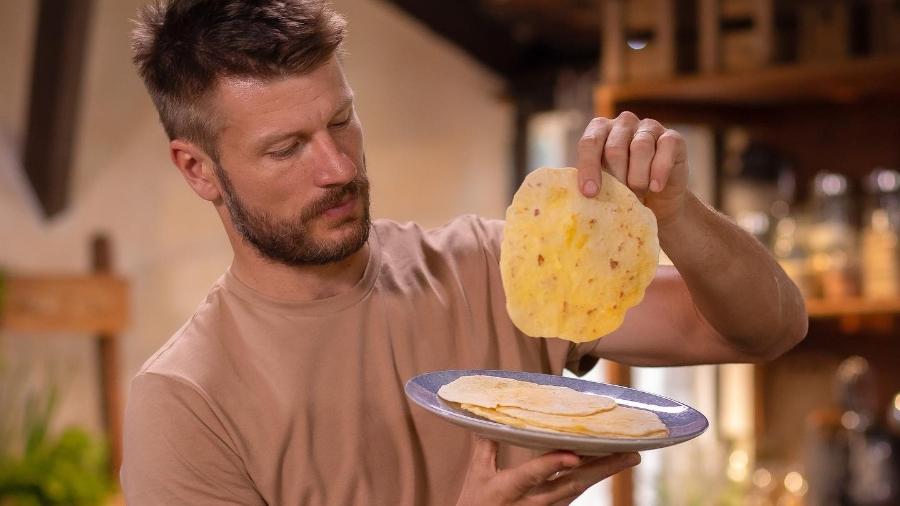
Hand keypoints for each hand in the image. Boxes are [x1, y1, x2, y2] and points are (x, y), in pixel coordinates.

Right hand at [456, 437, 639, 505]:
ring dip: (602, 472)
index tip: (574, 455)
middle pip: (570, 485)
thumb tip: (489, 414)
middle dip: (601, 469)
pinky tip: (606, 464)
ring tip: (627, 456)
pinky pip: (575, 494)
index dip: (553, 464)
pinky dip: (591, 478)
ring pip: (577, 490)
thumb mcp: (477, 475)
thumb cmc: (476, 503)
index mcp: (507, 490)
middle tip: (629, 454)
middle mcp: (530, 503)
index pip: (532, 475)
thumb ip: (486, 446)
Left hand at [576, 111, 688, 225]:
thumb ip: (592, 181)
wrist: (658, 201)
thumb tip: (584, 192)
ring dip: (638, 178)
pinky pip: (666, 148)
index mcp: (599, 129)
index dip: (589, 168)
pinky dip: (659, 171)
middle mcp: (623, 123)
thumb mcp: (604, 186)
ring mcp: (649, 127)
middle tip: (622, 197)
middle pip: (615, 148)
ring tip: (638, 194)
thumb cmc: (624, 190)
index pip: (589, 143)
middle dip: (617, 178)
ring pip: (640, 148)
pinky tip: (656, 187)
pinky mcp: (672, 137)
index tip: (590, 193)